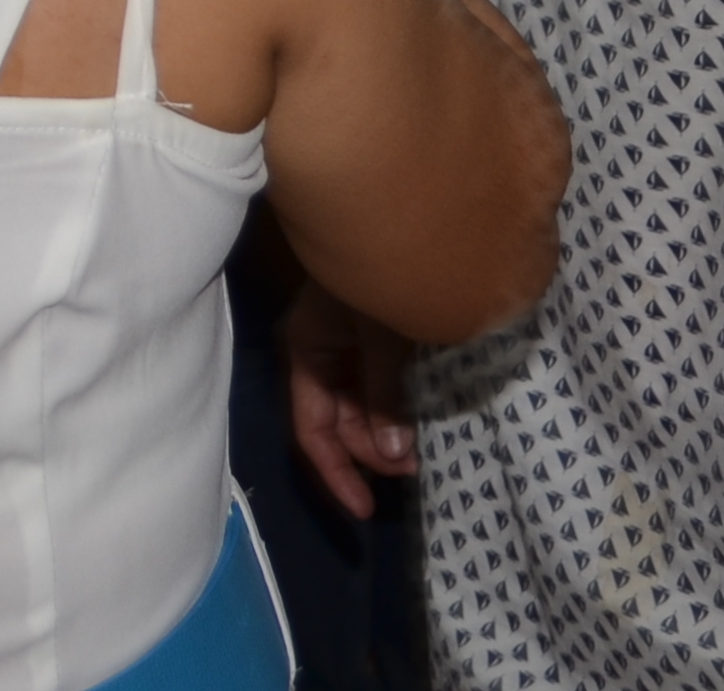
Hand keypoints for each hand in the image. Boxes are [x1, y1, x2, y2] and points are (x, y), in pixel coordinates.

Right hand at [280, 283, 416, 517]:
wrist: (395, 211)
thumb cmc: (379, 270)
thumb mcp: (382, 334)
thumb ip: (384, 394)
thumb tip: (392, 451)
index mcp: (306, 352)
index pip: (312, 430)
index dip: (337, 473)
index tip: (368, 510)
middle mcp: (317, 352)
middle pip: (336, 423)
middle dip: (370, 454)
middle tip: (413, 469)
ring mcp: (341, 344)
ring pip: (356, 407)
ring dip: (382, 434)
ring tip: (417, 453)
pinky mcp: (365, 335)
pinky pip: (372, 386)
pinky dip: (391, 408)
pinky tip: (413, 420)